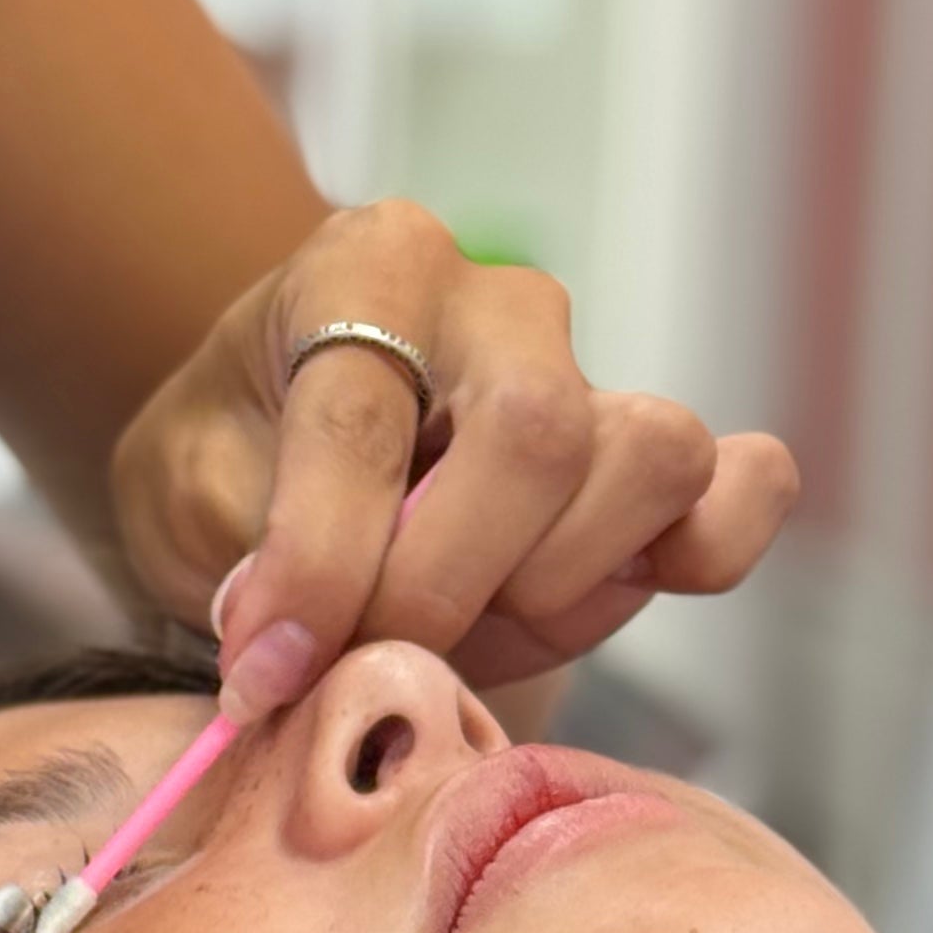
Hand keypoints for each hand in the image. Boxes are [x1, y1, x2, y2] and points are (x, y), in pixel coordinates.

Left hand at [110, 200, 799, 709]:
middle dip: (443, 582)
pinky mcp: (659, 464)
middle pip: (534, 432)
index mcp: (369, 266)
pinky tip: (609, 590)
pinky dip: (705, 552)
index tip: (266, 666)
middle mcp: (500, 301)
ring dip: (550, 583)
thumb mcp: (187, 484)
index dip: (319, 561)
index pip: (364, 415)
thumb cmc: (236, 457)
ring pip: (648, 459)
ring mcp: (596, 375)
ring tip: (456, 624)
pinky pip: (744, 490)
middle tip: (365, 656)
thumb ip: (243, 547)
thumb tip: (292, 641)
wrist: (282, 456)